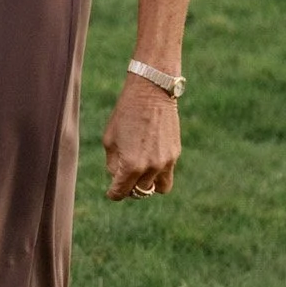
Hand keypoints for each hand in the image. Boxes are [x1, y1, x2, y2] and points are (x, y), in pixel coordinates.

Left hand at [103, 76, 180, 200]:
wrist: (151, 92)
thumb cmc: (125, 113)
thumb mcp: (110, 139)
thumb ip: (113, 163)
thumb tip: (119, 178)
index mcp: (130, 165)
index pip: (121, 192)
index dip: (113, 194)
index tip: (112, 192)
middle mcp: (150, 167)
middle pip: (139, 192)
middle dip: (130, 188)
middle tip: (125, 179)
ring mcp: (166, 162)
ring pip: (158, 188)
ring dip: (149, 184)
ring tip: (141, 174)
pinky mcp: (176, 154)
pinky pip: (167, 173)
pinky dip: (158, 171)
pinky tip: (150, 156)